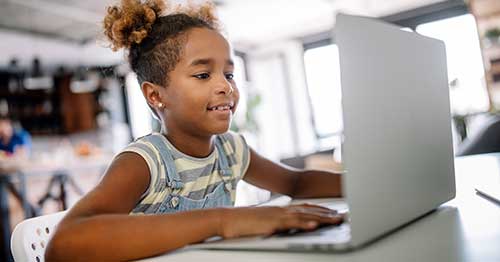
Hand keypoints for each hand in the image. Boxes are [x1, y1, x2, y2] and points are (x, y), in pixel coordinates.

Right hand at [218, 204, 343, 238]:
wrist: (227, 219)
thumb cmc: (244, 223)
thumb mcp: (265, 222)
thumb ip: (278, 223)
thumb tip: (285, 228)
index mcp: (282, 210)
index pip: (306, 208)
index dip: (322, 210)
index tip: (335, 212)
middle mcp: (283, 210)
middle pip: (310, 211)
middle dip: (328, 214)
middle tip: (344, 217)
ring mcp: (278, 215)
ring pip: (305, 216)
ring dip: (323, 218)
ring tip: (337, 221)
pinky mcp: (272, 223)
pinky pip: (291, 224)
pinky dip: (304, 224)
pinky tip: (315, 226)